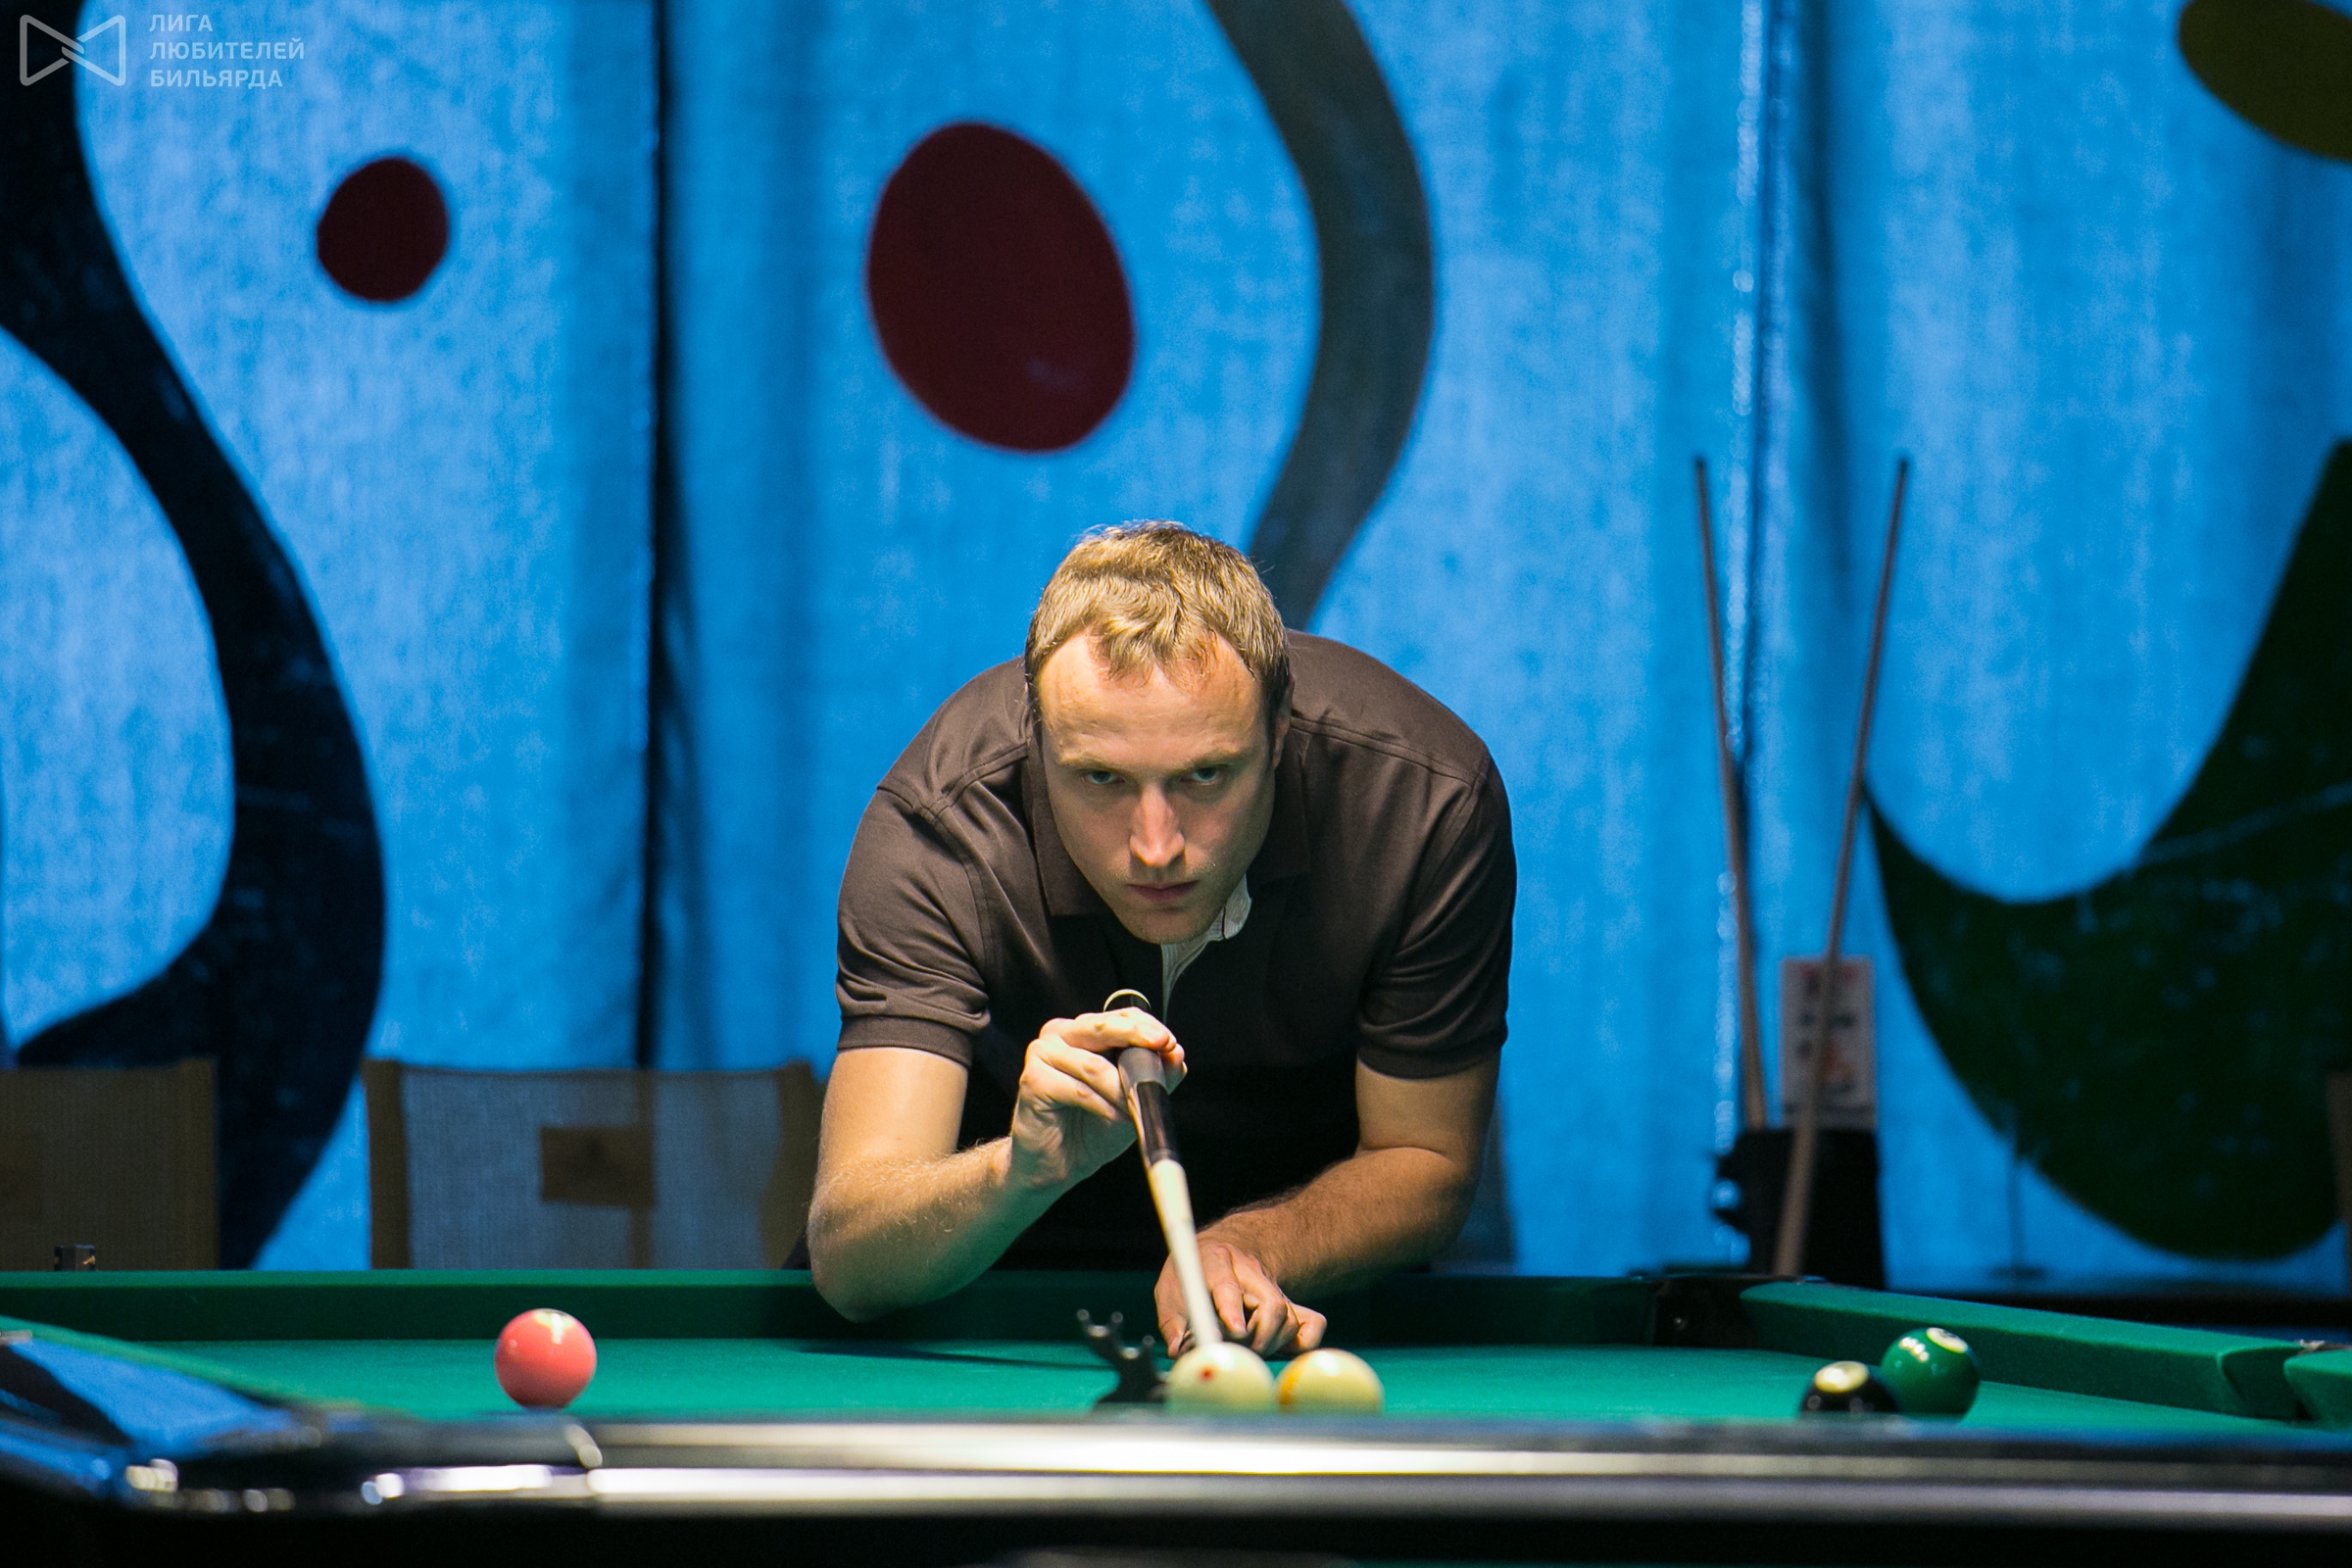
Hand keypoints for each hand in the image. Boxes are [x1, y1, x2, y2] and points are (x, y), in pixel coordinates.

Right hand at [1006, 1007, 1185, 1193]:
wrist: (1056, 1162)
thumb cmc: (1092, 1127)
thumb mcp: (1133, 1100)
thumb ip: (1154, 1076)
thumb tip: (1176, 1055)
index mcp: (1084, 1032)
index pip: (1121, 1016)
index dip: (1146, 1026)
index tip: (1169, 1041)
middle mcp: (1061, 1035)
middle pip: (1103, 1027)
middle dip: (1137, 1038)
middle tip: (1162, 1047)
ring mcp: (1043, 1054)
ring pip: (1094, 1065)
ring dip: (1121, 1090)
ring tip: (1134, 1109)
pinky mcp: (1033, 1080)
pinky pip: (1079, 1090)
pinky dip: (1102, 1106)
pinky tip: (1114, 1116)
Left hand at [1156, 1237, 1325, 1357]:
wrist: (1219, 1250)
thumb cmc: (1190, 1276)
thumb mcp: (1171, 1289)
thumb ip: (1173, 1320)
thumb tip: (1178, 1349)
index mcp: (1214, 1261)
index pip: (1228, 1286)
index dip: (1232, 1309)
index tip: (1235, 1331)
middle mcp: (1249, 1271)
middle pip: (1271, 1304)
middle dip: (1258, 1338)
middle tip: (1237, 1353)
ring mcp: (1272, 1287)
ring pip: (1288, 1319)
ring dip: (1271, 1344)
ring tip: (1247, 1350)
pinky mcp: (1289, 1302)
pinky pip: (1311, 1324)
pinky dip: (1301, 1343)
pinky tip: (1277, 1349)